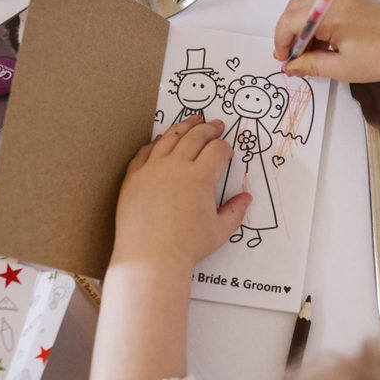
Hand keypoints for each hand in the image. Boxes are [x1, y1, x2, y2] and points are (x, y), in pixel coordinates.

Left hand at [111, 116, 251, 272]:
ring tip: (191, 122)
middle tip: (216, 124)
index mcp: (200, 177)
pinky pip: (145, 152)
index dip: (225, 147)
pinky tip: (161, 141)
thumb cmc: (186, 247)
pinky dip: (156, 143)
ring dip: (183, 127)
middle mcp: (176, 167)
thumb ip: (235, 211)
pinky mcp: (134, 177)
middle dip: (209, 128)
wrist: (150, 257)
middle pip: (195, 136)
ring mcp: (152, 169)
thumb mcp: (220, 231)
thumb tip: (245, 199)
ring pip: (170, 138)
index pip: (217, 149)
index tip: (227, 151)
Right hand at [273, 0, 379, 84]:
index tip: (283, 59)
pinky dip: (318, 23)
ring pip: (310, 7)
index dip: (281, 41)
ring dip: (303, 28)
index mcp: (330, 13)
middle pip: (296, 8)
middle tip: (292, 56)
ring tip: (311, 54)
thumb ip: (310, 65)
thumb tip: (290, 66)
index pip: (291, 20)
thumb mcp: (341, 67)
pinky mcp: (356, 1)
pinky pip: (326, 7)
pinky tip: (326, 45)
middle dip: (289, 32)